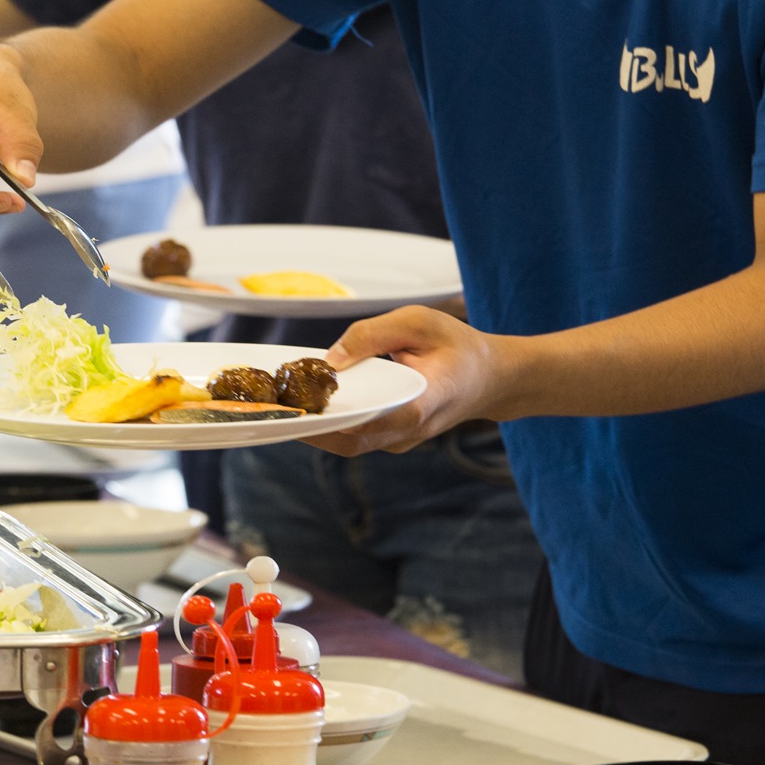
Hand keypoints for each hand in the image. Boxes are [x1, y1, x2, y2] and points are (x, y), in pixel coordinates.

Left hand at [302, 305, 513, 455]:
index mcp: (422, 403)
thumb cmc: (456, 346)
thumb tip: (330, 360)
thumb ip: (373, 334)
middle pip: (349, 441)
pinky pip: (353, 435)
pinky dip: (328, 422)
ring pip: (347, 443)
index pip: (373, 421)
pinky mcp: (390, 437)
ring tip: (282, 399)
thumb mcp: (418, 321)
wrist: (489, 378)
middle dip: (309, 426)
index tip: (300, 409)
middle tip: (274, 404)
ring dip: (314, 426)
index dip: (334, 420)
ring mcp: (399, 439)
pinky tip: (305, 400)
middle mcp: (408, 430)